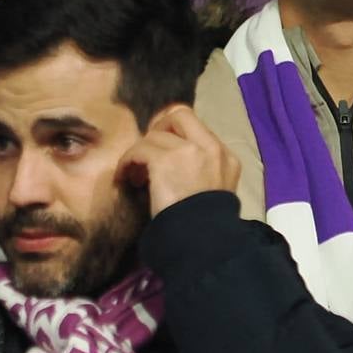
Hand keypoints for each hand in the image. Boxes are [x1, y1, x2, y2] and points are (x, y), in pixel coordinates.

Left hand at [119, 103, 239, 215]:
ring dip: (140, 152)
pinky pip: (139, 149)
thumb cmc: (208, 224)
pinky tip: (125, 177)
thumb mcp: (217, 192)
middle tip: (147, 150)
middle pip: (179, 115)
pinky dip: (127, 162)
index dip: (176, 133)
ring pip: (154, 135)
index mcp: (226, 157)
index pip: (198, 128)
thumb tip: (174, 162)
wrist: (203, 238)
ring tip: (135, 173)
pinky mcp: (165, 159)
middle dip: (159, 128)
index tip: (164, 148)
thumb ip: (204, 171)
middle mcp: (211, 147)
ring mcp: (189, 150)